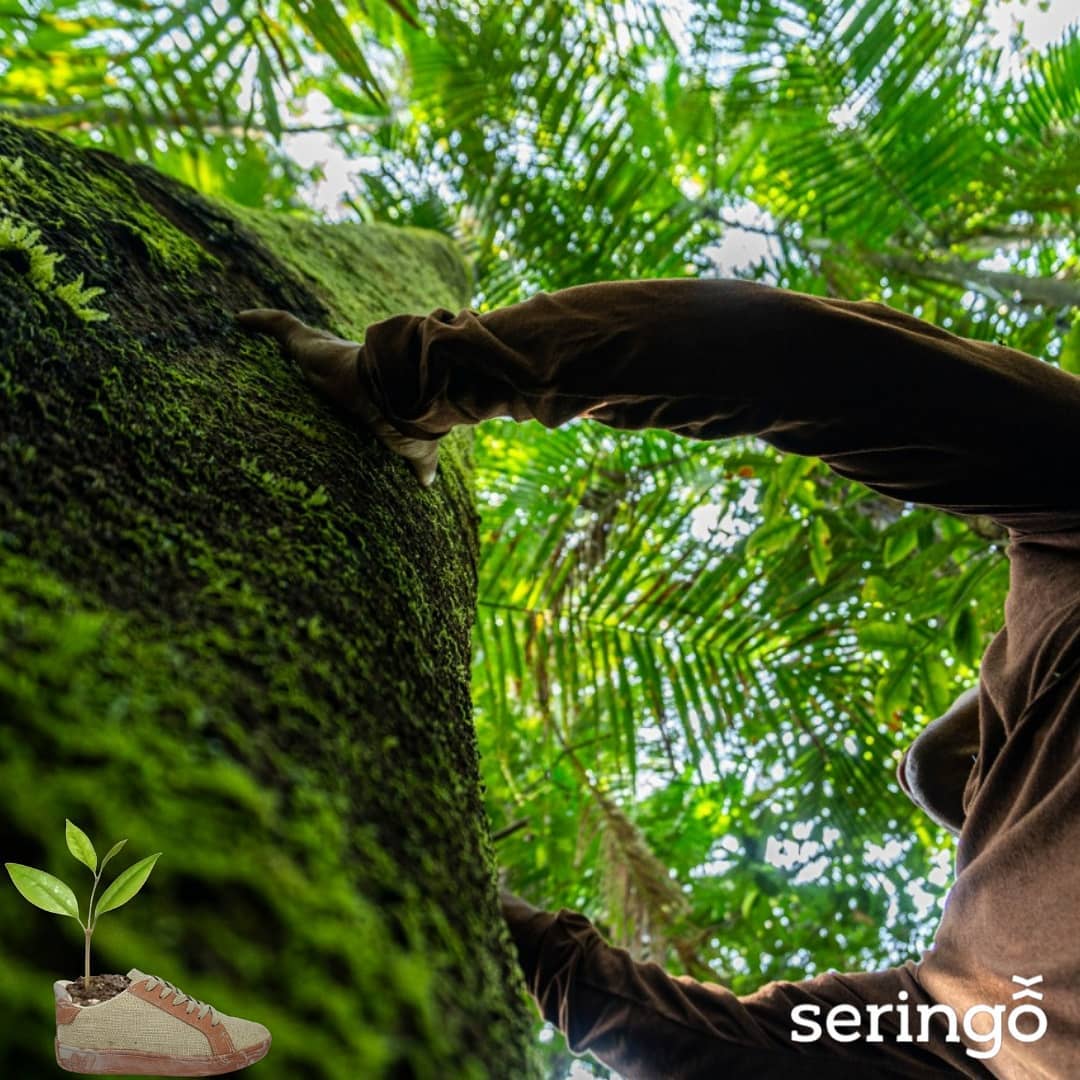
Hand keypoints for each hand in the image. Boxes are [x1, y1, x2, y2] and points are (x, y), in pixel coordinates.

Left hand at [235, 308, 440, 486]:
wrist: (402, 396)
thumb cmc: (407, 421)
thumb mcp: (415, 446)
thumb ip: (420, 462)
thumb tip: (429, 486)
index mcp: (364, 387)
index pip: (344, 379)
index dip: (333, 378)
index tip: (322, 384)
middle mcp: (344, 365)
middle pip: (318, 354)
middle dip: (303, 352)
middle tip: (283, 359)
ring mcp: (325, 353)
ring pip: (295, 338)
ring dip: (273, 334)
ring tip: (247, 332)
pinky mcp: (310, 345)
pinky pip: (280, 327)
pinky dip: (260, 322)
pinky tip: (238, 320)